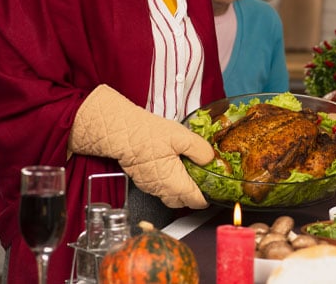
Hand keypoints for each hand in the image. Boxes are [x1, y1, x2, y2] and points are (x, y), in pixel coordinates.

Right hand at [70, 85, 212, 208]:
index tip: (215, 192)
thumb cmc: (148, 135)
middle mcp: (161, 190)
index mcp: (175, 183)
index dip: (208, 198)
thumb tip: (210, 159)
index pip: (195, 201)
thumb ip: (201, 150)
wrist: (120, 132)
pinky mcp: (142, 180)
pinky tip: (174, 169)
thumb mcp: (183, 137)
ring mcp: (150, 187)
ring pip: (170, 197)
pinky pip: (160, 189)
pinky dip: (170, 184)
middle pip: (183, 202)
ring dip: (181, 191)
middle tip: (204, 184)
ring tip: (190, 175)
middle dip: (195, 197)